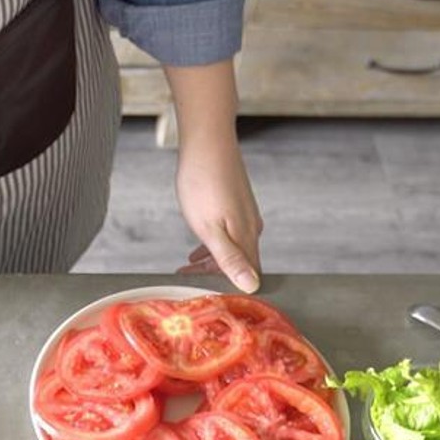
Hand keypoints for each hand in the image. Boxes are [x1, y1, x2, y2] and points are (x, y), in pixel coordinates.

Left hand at [174, 131, 262, 293]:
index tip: (210, 298)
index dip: (232, 291)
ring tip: (187, 268)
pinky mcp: (236, 204)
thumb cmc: (203, 183)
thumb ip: (229, 259)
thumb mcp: (210, 229)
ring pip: (232, 248)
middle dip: (215, 277)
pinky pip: (228, 234)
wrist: (207, 141)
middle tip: (189, 281)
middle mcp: (251, 227)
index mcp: (246, 237)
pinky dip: (212, 246)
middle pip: (240, 264)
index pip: (249, 276)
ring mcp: (244, 214)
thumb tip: (252, 285)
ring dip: (210, 262)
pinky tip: (198, 247)